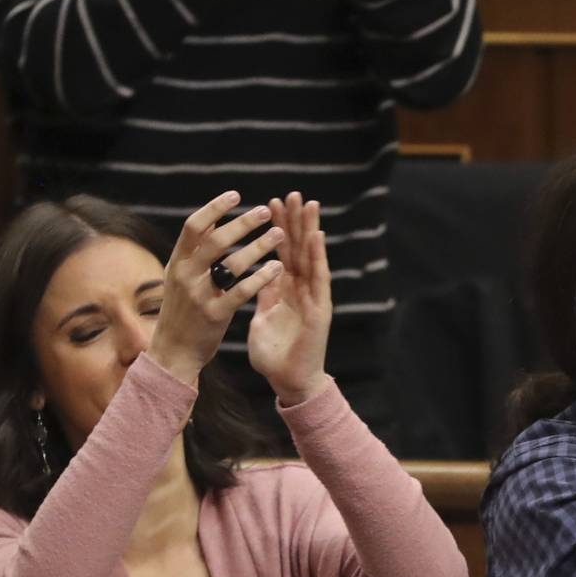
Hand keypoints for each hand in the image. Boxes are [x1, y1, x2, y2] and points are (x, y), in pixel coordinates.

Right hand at [150, 192, 285, 384]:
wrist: (174, 352)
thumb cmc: (183, 311)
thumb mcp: (180, 278)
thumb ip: (194, 252)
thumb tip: (212, 219)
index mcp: (177, 262)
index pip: (193, 226)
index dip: (215, 207)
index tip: (236, 195)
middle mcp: (185, 275)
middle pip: (216, 240)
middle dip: (243, 223)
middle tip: (266, 211)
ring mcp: (199, 295)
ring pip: (232, 264)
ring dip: (258, 246)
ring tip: (279, 235)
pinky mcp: (215, 314)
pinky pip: (242, 291)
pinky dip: (261, 277)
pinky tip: (278, 267)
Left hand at [247, 192, 332, 404]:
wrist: (289, 383)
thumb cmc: (275, 357)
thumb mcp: (261, 319)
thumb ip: (262, 297)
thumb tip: (255, 277)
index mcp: (285, 291)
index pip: (281, 253)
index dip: (277, 229)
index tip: (270, 204)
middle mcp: (302, 290)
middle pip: (298, 249)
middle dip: (294, 221)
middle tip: (291, 193)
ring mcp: (313, 298)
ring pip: (311, 257)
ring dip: (309, 230)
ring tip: (308, 204)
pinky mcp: (320, 310)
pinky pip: (318, 279)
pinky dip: (318, 257)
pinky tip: (316, 236)